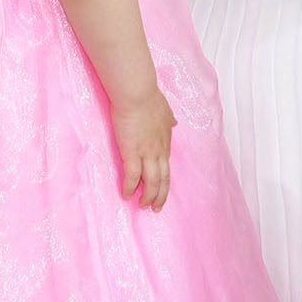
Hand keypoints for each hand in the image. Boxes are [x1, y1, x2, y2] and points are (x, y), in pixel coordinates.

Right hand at [112, 87, 175, 209]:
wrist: (138, 94)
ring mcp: (147, 152)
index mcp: (165, 141)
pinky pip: (133, 176)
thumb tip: (175, 122)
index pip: (167, 165)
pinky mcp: (132, 152)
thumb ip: (169, 119)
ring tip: (143, 206)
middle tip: (157, 207)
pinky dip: (130, 188)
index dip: (165, 179)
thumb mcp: (165, 110)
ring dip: (148, 196)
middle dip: (161, 195)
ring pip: (151, 181)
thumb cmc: (149, 98)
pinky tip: (126, 195)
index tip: (162, 188)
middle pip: (163, 178)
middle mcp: (159, 150)